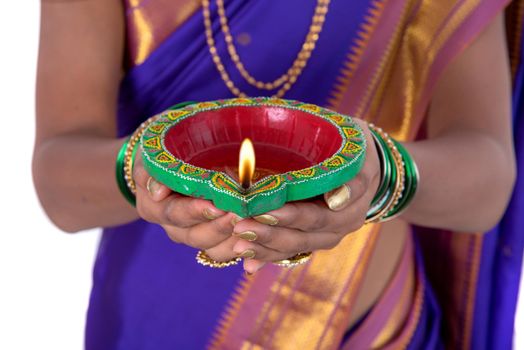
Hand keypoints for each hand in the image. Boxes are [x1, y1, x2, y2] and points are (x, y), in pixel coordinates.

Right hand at [133, 152, 241, 261]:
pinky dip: (244, 246)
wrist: (175, 164)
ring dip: (234, 238)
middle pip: (196, 235)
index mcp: (155, 208)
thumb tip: (157, 190)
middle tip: (240, 215)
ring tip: (252, 225)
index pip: (175, 213)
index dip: (195, 211)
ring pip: (213, 248)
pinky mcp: (214, 240)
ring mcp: (195, 236)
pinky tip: (258, 238)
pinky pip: (228, 252)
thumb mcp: (152, 155)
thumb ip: (152, 170)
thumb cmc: (165, 153)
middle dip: (220, 227)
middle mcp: (174, 227)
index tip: (215, 206)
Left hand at [232, 120, 380, 272]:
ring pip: (294, 246)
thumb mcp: (357, 151)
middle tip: (240, 226)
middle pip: (303, 234)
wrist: (360, 165)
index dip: (291, 216)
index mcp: (351, 205)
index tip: (264, 212)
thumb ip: (353, 176)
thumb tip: (336, 199)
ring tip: (237, 244)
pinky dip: (267, 256)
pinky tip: (246, 262)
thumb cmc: (352, 148)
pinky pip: (289, 252)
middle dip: (269, 232)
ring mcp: (326, 236)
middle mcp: (340, 226)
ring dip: (264, 247)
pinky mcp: (312, 239)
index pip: (317, 215)